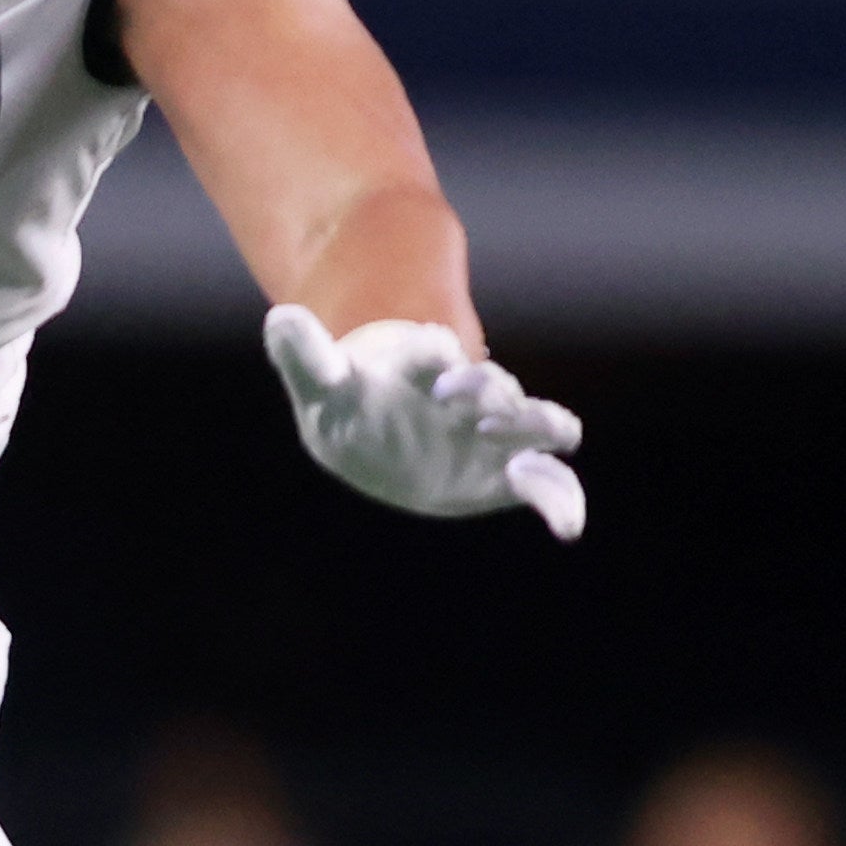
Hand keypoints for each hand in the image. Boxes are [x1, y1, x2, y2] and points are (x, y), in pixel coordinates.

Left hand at [260, 303, 586, 540]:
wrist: (377, 430)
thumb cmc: (351, 400)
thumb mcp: (323, 383)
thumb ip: (304, 355)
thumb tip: (279, 318)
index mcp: (422, 367)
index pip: (430, 353)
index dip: (431, 353)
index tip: (431, 352)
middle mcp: (466, 395)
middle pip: (492, 385)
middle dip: (486, 390)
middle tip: (469, 404)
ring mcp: (494, 432)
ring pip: (534, 424)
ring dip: (539, 427)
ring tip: (542, 438)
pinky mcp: (508, 473)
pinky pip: (546, 485)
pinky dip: (561, 501)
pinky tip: (566, 526)